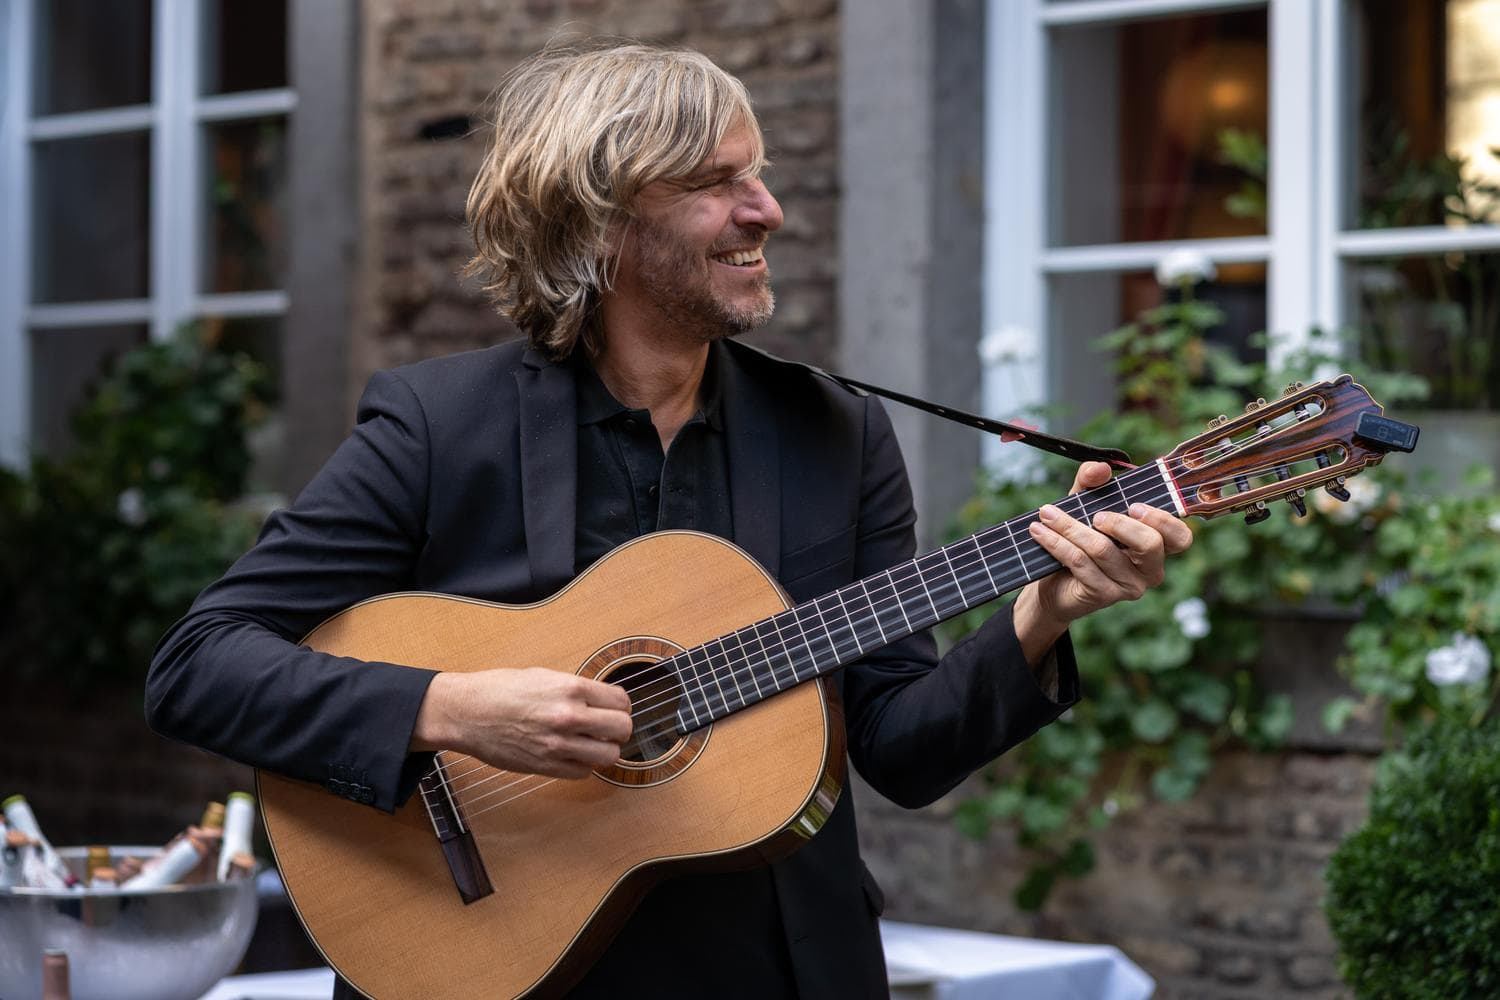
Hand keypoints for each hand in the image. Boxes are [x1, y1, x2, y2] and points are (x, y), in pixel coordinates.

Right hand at [411, 667, 632, 778]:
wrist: (467, 713)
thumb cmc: (500, 689)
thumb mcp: (544, 676)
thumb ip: (576, 690)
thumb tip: (602, 701)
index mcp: (570, 688)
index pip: (621, 701)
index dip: (620, 705)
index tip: (613, 708)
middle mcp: (569, 716)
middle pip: (622, 729)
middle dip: (618, 728)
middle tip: (607, 727)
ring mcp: (558, 744)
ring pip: (609, 755)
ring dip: (605, 749)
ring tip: (592, 742)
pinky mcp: (546, 766)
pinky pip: (584, 772)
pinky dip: (584, 765)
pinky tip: (572, 754)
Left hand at [1015, 461, 1193, 652]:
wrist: (1052, 583)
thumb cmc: (1079, 540)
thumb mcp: (1085, 506)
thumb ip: (1092, 483)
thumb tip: (1101, 468)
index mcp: (1156, 546)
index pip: (1180, 537)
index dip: (1163, 520)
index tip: (1134, 505)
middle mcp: (1150, 569)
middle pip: (1150, 544)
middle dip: (1119, 524)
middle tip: (1095, 515)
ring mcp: (1128, 586)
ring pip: (1103, 550)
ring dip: (1070, 527)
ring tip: (1046, 514)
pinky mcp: (1103, 595)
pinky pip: (1080, 562)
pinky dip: (1056, 542)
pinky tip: (1039, 530)